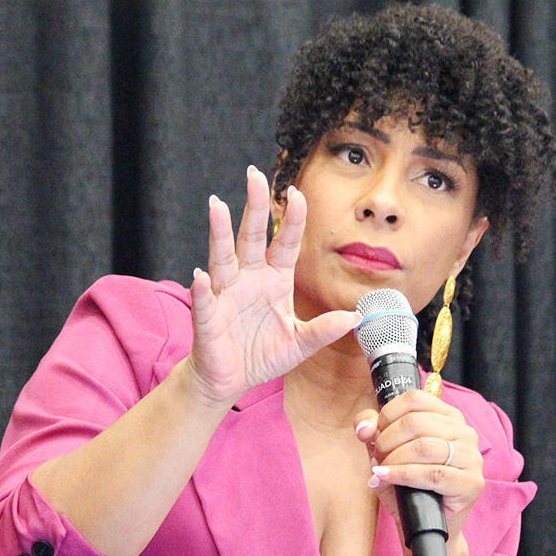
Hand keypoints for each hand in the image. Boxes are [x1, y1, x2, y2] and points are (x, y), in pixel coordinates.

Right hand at [184, 166, 360, 408]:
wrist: (229, 380)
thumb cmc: (261, 355)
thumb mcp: (300, 344)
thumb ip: (324, 330)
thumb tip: (355, 317)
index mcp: (274, 280)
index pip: (284, 242)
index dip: (291, 219)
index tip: (297, 192)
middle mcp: (248, 280)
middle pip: (251, 237)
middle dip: (253, 206)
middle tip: (253, 175)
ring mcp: (225, 295)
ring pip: (223, 258)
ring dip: (220, 233)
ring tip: (217, 206)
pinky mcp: (208, 317)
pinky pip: (204, 300)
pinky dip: (201, 289)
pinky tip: (200, 275)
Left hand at [354, 390, 484, 540]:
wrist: (422, 525)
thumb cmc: (406, 484)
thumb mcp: (385, 451)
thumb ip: (372, 431)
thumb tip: (364, 427)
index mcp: (447, 416)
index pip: (414, 398)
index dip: (388, 414)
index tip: (375, 433)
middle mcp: (464, 431)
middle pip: (415, 422)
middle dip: (387, 440)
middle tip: (378, 457)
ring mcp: (472, 457)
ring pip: (423, 446)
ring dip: (394, 459)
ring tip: (382, 470)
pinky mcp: (471, 483)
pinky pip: (431, 473)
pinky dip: (402, 475)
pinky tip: (388, 477)